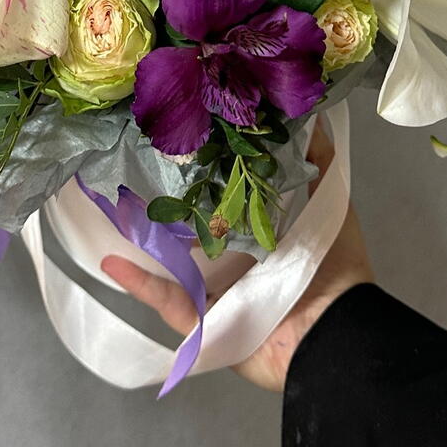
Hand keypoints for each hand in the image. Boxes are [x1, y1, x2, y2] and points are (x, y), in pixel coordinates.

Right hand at [101, 120, 374, 391]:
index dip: (207, 174)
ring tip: (112, 208)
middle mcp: (239, 263)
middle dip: (169, 204)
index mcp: (265, 235)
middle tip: (136, 168)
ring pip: (172, 265)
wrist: (333, 334)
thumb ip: (319, 162)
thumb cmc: (333, 265)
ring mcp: (217, 295)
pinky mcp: (204, 324)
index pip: (228, 199)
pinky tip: (113, 260)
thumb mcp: (331, 203)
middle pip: (194, 230)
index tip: (184, 142)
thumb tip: (308, 112)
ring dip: (145, 241)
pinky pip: (166, 303)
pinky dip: (139, 284)